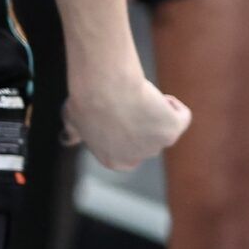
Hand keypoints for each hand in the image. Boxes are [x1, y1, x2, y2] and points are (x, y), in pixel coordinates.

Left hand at [64, 69, 189, 171]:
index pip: (124, 150)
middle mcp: (136, 158)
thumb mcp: (72, 118)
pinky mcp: (173, 130)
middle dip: (140, 122)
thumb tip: (66, 139)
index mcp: (112, 160)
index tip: (118, 112)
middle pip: (145, 140)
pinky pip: (182, 117)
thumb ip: (73, 131)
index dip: (123, 130)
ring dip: (155, 111)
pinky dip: (175, 106)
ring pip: (163, 127)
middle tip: (127, 99)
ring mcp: (155, 146)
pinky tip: (161, 95)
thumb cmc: (86, 100)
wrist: (105, 88)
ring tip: (140, 94)